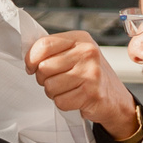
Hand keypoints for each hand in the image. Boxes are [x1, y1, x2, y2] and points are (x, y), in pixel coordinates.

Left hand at [25, 30, 141, 142]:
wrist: (114, 98)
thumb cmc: (90, 75)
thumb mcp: (74, 53)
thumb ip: (53, 51)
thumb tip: (28, 57)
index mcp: (80, 38)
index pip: (43, 45)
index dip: (31, 59)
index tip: (32, 67)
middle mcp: (88, 52)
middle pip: (44, 67)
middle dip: (43, 78)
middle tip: (57, 80)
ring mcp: (91, 73)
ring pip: (50, 86)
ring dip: (53, 92)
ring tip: (67, 89)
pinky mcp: (91, 93)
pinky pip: (60, 101)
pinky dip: (63, 103)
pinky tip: (74, 98)